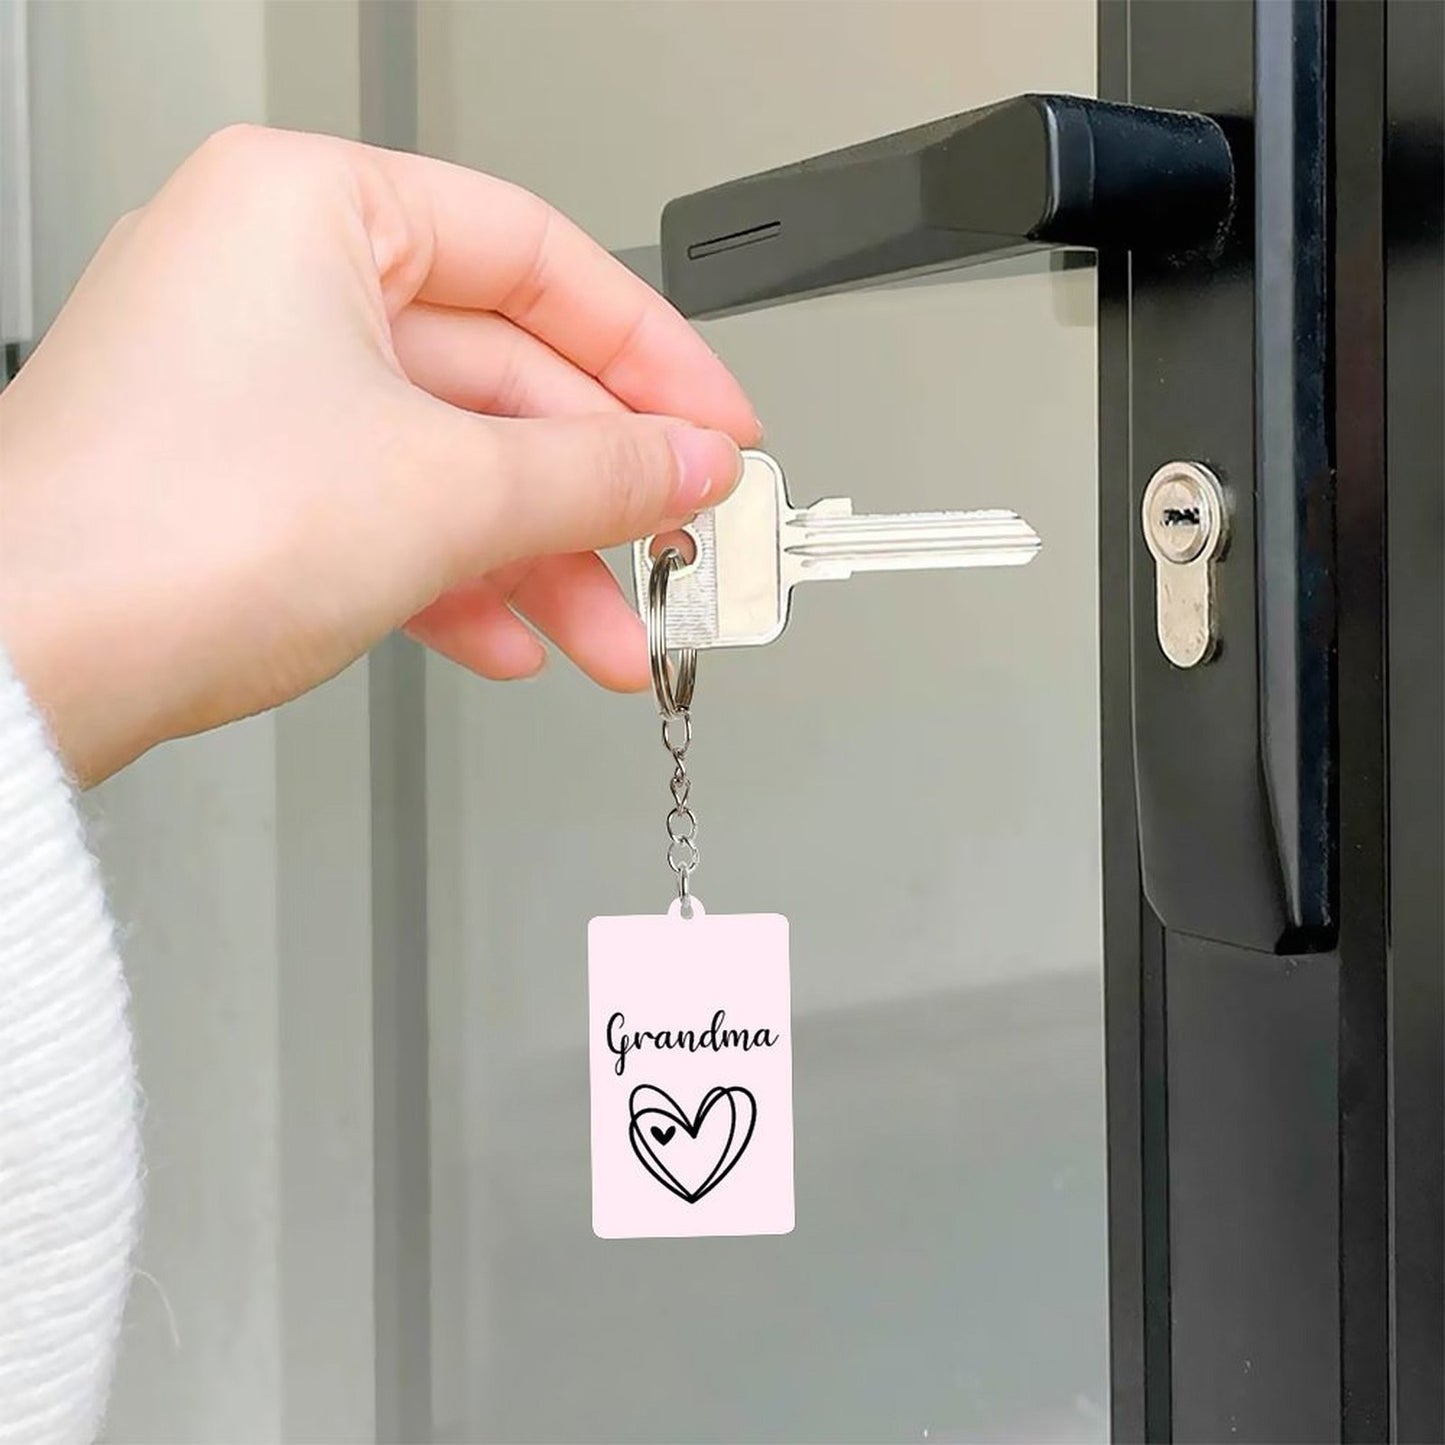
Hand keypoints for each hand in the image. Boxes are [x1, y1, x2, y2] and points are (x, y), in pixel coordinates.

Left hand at [0, 125, 757, 784]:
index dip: (651, 354)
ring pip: (452, 460)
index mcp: (311, 209)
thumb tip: (691, 464)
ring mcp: (256, 387)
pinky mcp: (245, 483)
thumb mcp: (448, 487)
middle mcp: (275, 281)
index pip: (537, 256)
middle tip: (677, 548)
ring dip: (546, 556)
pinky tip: (514, 639)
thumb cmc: (171, 530)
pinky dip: (462, 578)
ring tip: (614, 631)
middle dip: (600, 489)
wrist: (28, 666)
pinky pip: (391, 512)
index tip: (718, 428)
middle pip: (500, 375)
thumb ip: (597, 471)